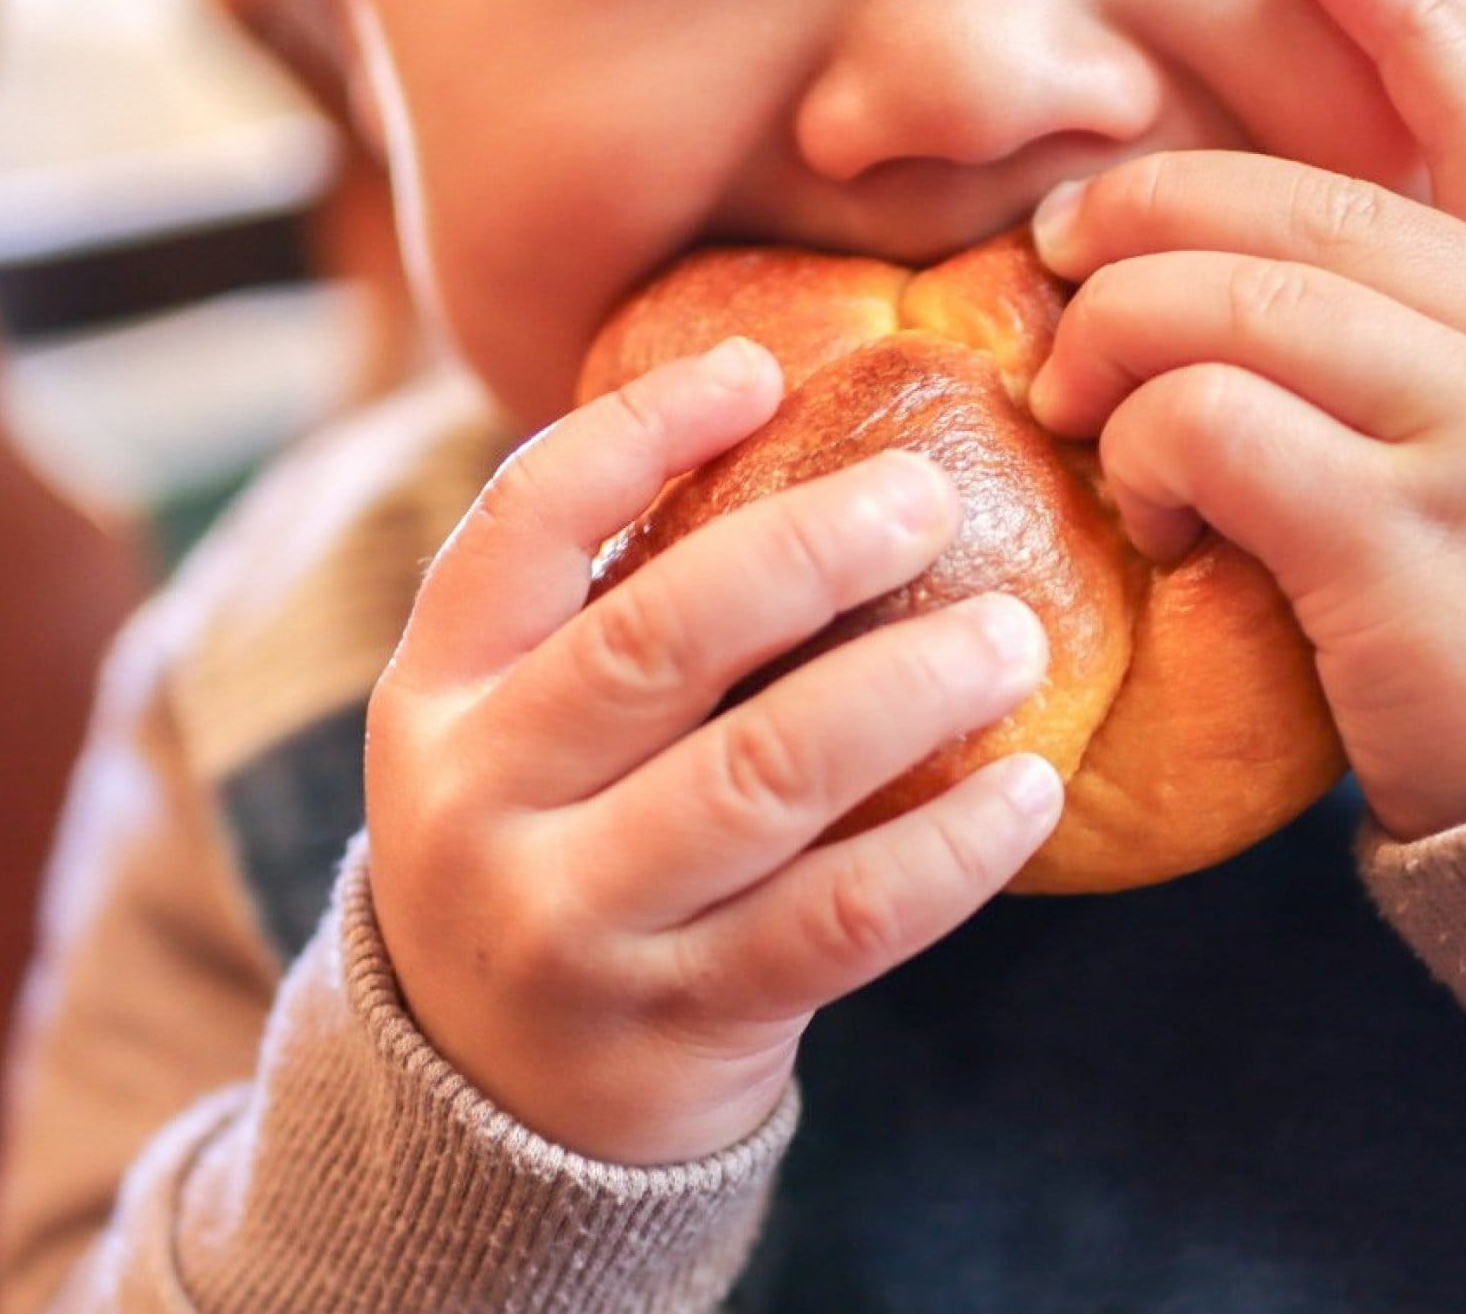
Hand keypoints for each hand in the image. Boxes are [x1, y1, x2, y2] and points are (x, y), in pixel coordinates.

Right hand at [366, 338, 1063, 1165]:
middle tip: (928, 497)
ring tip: (1013, 638)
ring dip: (906, 690)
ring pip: (761, 778)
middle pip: (656, 640)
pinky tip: (1030, 788)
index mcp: (435, 697)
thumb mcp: (516, 730)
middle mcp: (479, 805)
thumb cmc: (552, 850)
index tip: (763, 369)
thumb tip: (787, 425)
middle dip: (806, 551)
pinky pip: (841, 920)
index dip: (638, 430)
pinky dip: (950, 849)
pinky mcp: (683, 1019)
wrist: (497, 1098)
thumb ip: (601, 614)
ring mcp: (576, 924)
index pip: (522, 526)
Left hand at [1025, 0, 1465, 840]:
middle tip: (1058, 268)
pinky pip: (1207, 423)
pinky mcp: (1401, 540)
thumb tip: (1232, 283)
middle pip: (1298, 216)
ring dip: (1116, 345)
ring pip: (1234, 305)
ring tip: (1084, 416)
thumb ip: (1437, 352)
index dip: (1409, 26)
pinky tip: (1141, 509)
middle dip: (1142, 223)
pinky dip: (1136, 448)